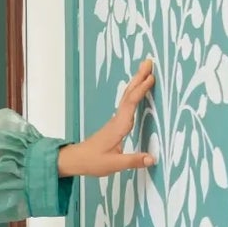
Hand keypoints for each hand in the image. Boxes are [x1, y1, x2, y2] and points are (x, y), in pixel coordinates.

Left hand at [58, 58, 156, 176]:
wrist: (75, 160)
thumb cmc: (92, 161)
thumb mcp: (113, 164)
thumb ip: (133, 161)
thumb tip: (152, 158)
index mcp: (118, 127)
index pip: (130, 104)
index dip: (140, 90)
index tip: (150, 77)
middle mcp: (117, 120)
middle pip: (128, 95)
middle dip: (139, 78)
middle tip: (149, 62)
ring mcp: (115, 121)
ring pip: (127, 97)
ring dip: (136, 83)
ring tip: (145, 70)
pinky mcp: (115, 124)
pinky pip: (126, 103)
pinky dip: (133, 93)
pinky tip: (136, 90)